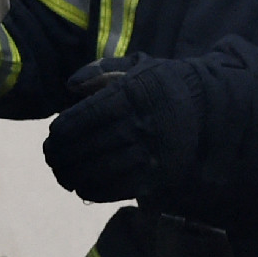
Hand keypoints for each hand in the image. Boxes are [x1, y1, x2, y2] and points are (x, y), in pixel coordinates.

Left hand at [43, 55, 238, 203]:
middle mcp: (142, 123)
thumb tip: (70, 85)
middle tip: (50, 159)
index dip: (64, 129)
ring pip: (104, 169)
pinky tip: (81, 188)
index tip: (51, 137)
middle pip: (92, 144)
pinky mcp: (160, 174)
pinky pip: (122, 188)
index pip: (88, 115)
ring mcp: (152, 151)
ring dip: (76, 176)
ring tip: (61, 176)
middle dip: (64, 155)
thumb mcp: (136, 65)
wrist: (208, 106)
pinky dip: (97, 191)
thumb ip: (101, 70)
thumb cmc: (162, 83)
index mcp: (133, 93)